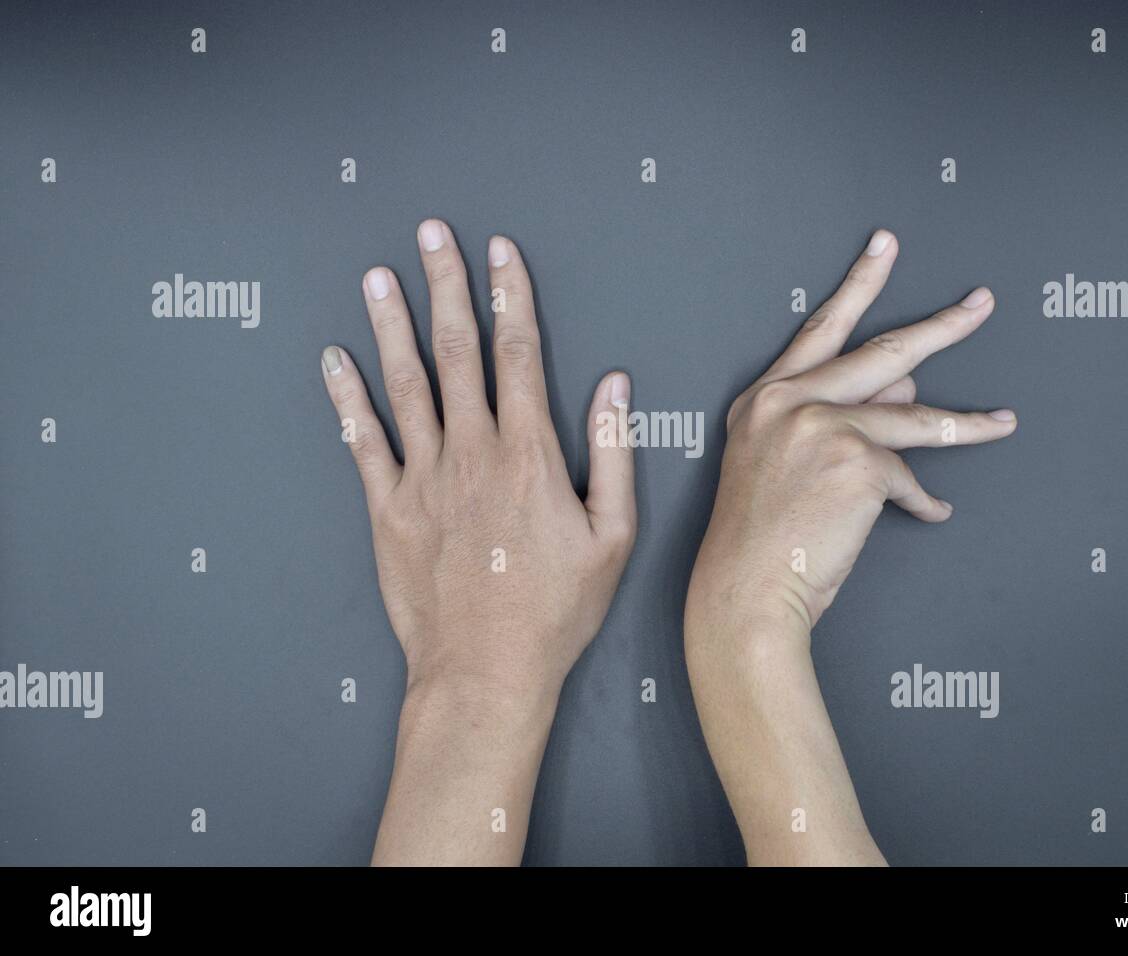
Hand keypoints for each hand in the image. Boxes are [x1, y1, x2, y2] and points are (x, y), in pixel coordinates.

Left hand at [321, 220, 634, 863]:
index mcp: (530, 453)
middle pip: (457, 351)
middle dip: (446, 285)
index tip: (499, 250)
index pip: (519, 352)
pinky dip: (346, 398)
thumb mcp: (612, 536)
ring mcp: (424, 478)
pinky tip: (334, 360)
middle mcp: (472, 452)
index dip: (509, 294)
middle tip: (432, 234)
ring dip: (392, 325)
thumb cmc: (555, 610)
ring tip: (379, 277)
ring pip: (405, 383)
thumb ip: (611, 453)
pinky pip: (362, 442)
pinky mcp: (388, 509)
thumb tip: (613, 387)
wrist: (486, 671)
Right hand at [688, 229, 1015, 641]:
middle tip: (981, 303)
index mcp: (764, 398)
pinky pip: (911, 480)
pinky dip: (921, 503)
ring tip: (1005, 421)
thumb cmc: (759, 537)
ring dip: (968, 424)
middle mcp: (790, 401)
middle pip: (884, 352)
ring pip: (917, 417)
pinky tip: (929, 515)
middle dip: (943, 327)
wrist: (743, 589)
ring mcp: (824, 427)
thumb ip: (831, 418)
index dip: (859, 283)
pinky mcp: (859, 463)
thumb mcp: (777, 461)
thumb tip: (903, 391)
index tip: (886, 245)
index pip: (822, 327)